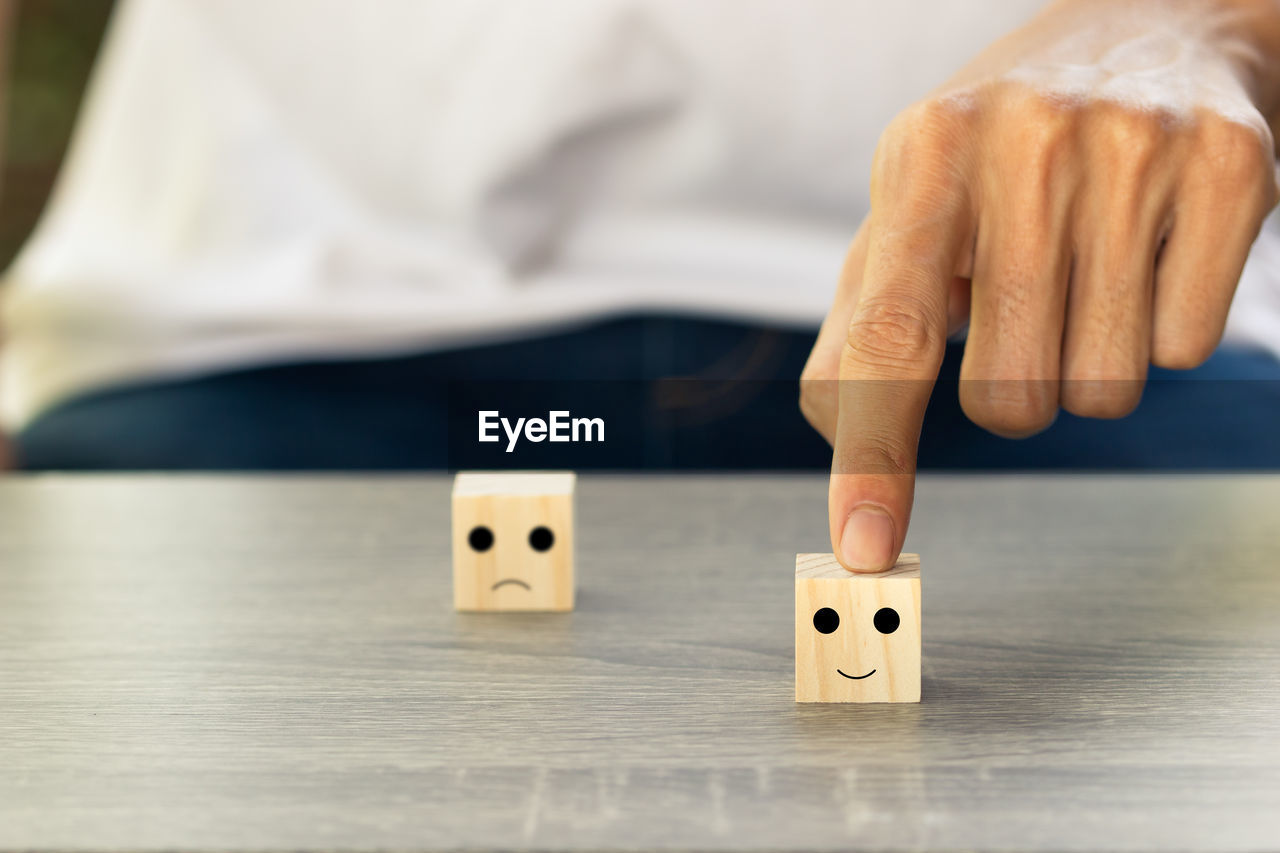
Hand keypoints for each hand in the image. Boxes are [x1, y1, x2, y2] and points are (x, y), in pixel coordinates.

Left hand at [801, 0, 1279, 570]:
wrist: (1155, 20)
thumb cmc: (1007, 145)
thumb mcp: (911, 204)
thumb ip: (862, 320)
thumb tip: (833, 431)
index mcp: (924, 156)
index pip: (887, 339)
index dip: (872, 456)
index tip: (863, 547)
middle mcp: (1025, 146)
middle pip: (1009, 398)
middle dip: (1013, 386)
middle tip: (1026, 310)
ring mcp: (1135, 153)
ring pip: (1103, 390)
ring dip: (1087, 362)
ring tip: (1086, 271)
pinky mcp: (1232, 170)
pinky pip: (1185, 349)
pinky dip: (1162, 327)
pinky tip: (1149, 252)